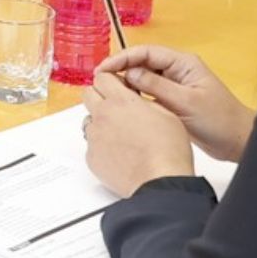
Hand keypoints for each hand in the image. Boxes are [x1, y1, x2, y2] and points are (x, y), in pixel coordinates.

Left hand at [81, 67, 195, 195]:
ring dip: (101, 121)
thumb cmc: (168, 148)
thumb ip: (143, 101)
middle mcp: (103, 116)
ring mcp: (94, 137)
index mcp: (121, 102)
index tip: (117, 86)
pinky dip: (102, 144)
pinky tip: (120, 152)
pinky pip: (92, 144)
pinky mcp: (91, 156)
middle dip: (100, 95)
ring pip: (89, 120)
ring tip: (122, 133)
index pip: (102, 77)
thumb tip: (133, 98)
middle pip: (88, 94)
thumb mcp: (165, 113)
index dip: (110, 80)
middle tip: (115, 105)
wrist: (159, 179)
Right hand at [95, 43, 256, 162]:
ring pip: (142, 78)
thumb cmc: (218, 119)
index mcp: (183, 64)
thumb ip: (156, 86)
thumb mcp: (185, 101)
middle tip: (99, 83)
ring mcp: (173, 86)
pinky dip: (133, 96)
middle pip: (142, 63)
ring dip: (124, 83)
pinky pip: (147, 93)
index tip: (102, 69)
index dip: (122, 58)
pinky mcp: (171, 101)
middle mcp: (177, 71)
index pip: (146, 52)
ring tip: (106, 94)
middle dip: (120, 69)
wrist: (236, 140)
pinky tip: (121, 105)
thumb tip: (128, 73)